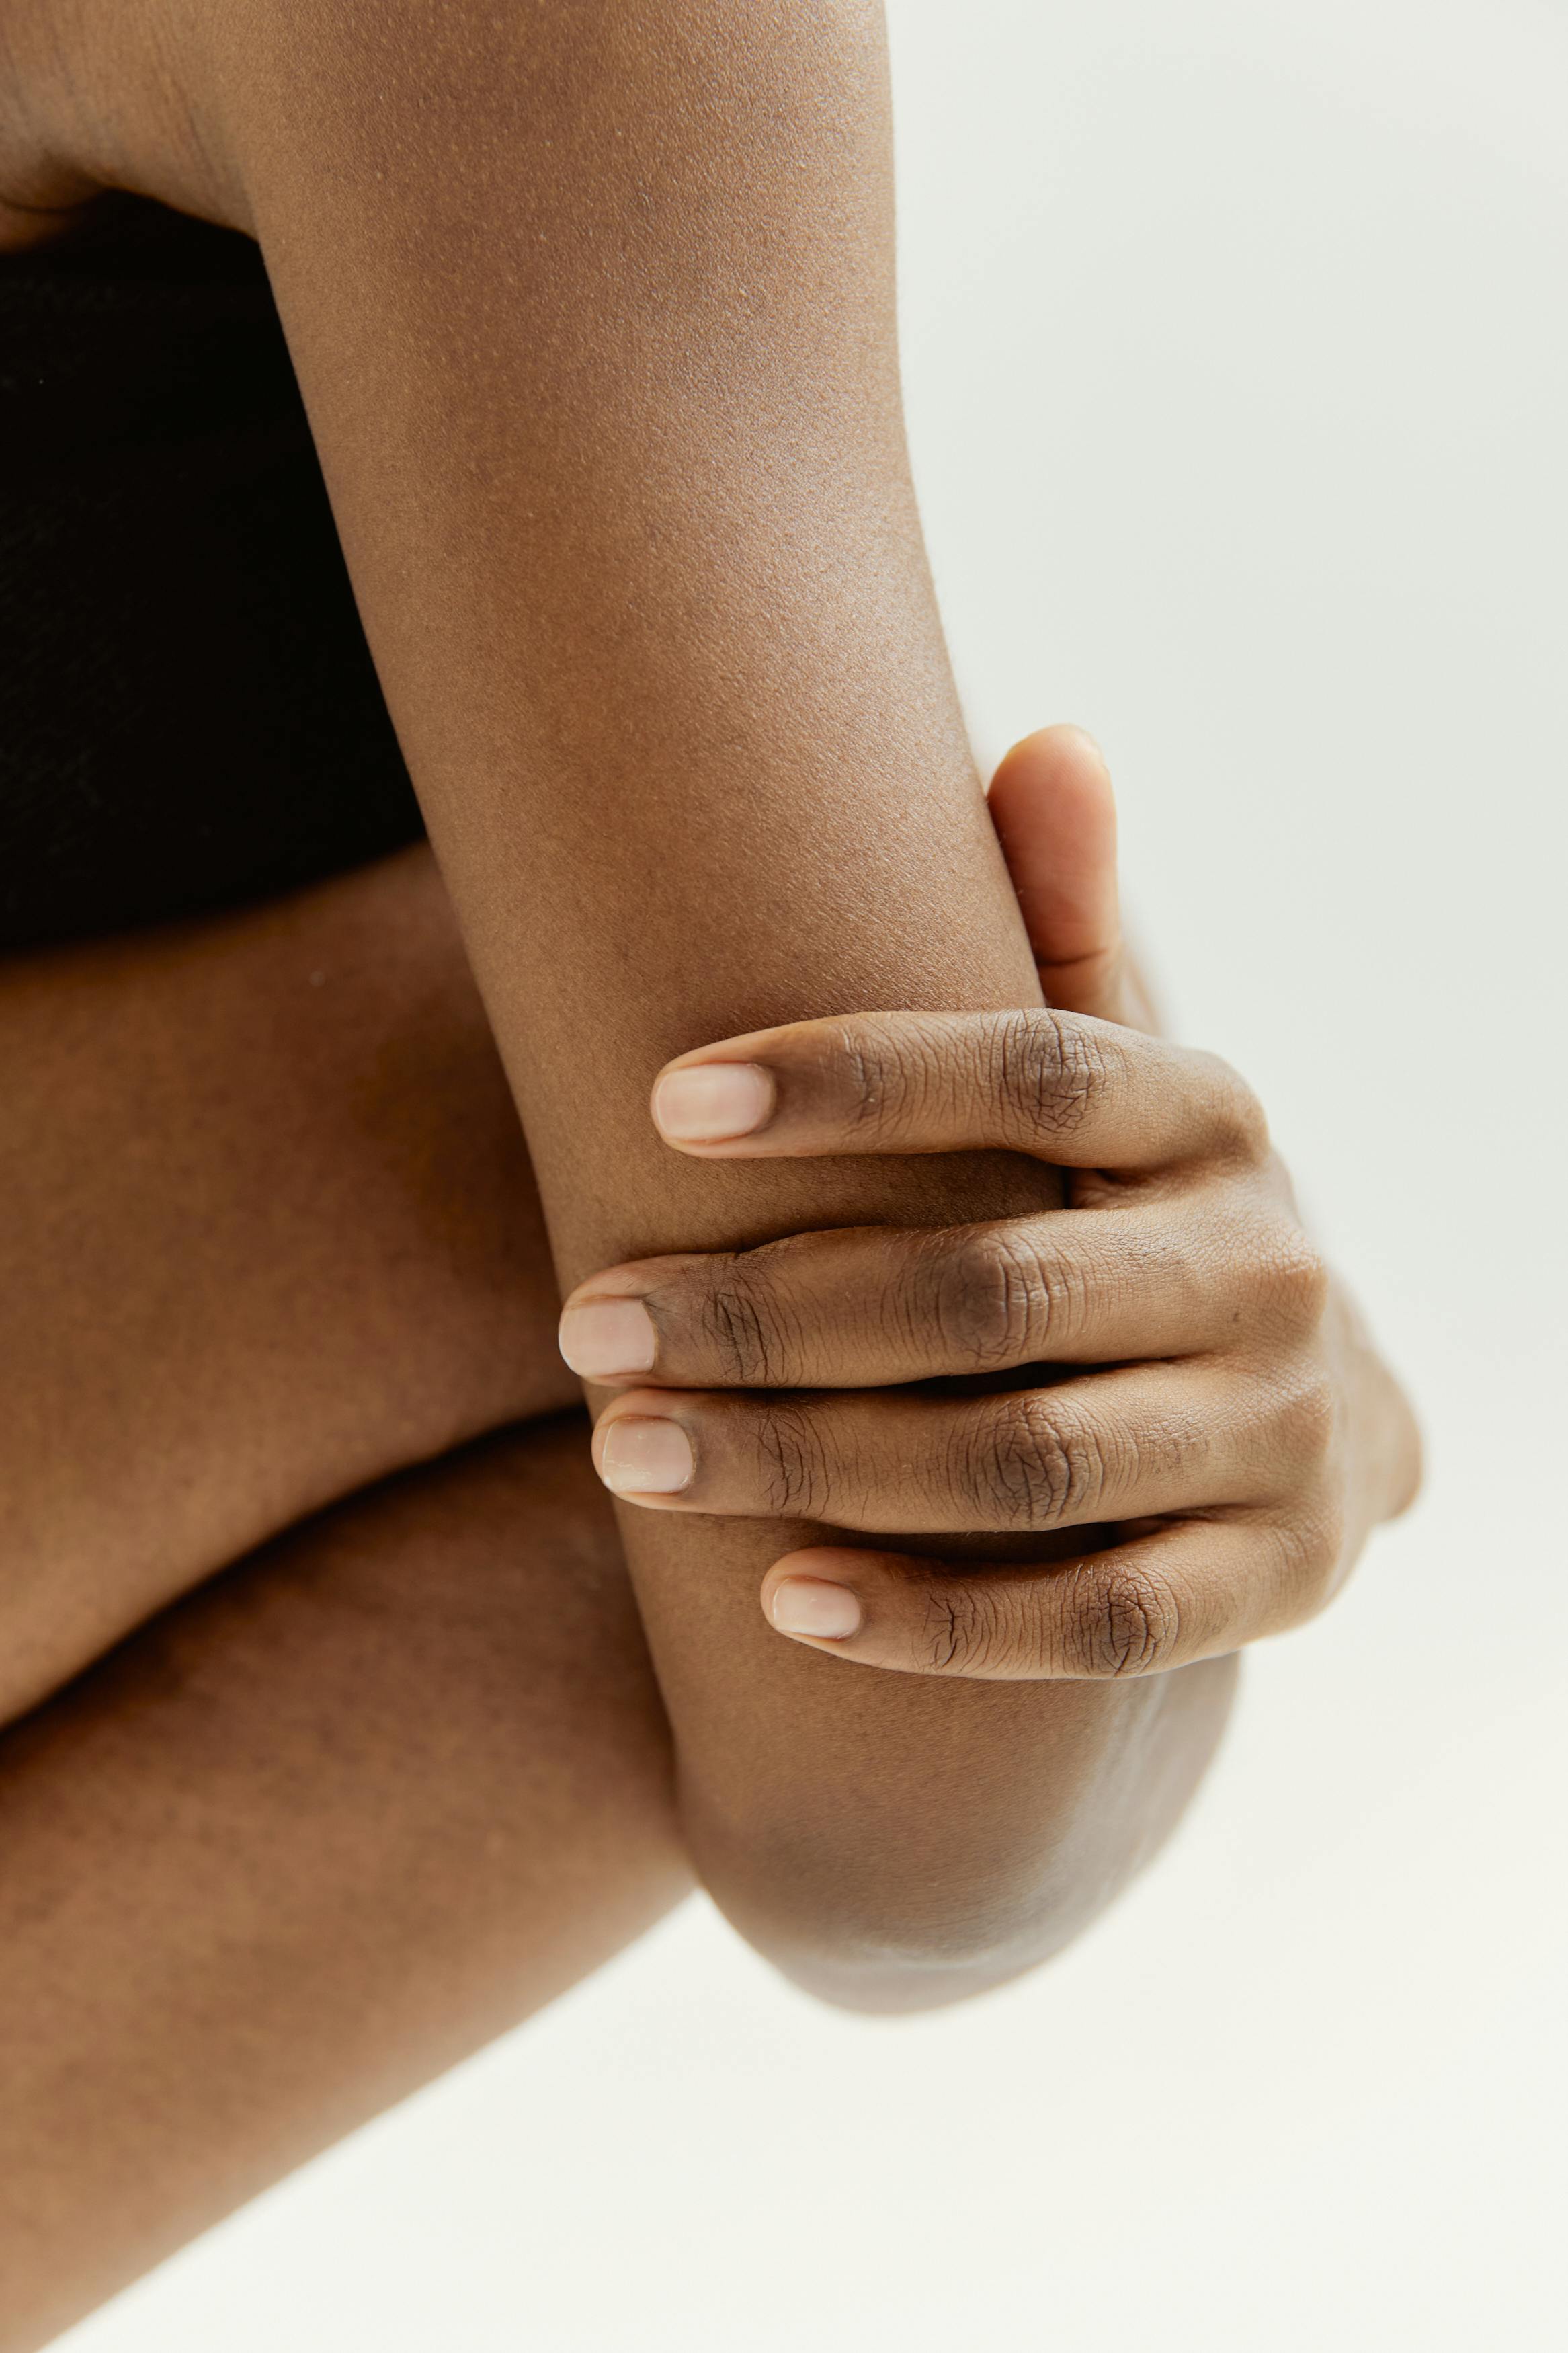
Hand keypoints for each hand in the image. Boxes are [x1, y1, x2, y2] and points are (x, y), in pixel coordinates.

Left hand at [561, 730, 1420, 1678]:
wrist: (1319, 1416)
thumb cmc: (1141, 1217)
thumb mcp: (1125, 1075)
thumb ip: (1064, 931)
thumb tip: (1050, 739)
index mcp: (1212, 1116)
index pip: (1033, 1073)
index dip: (852, 1082)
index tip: (662, 1099)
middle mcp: (1263, 1267)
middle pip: (991, 1291)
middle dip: (768, 1311)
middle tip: (585, 1324)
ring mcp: (1278, 1432)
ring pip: (1022, 1463)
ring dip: (809, 1461)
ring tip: (626, 1448)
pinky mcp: (1274, 1578)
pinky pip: (1096, 1620)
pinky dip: (937, 1621)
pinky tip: (775, 1605)